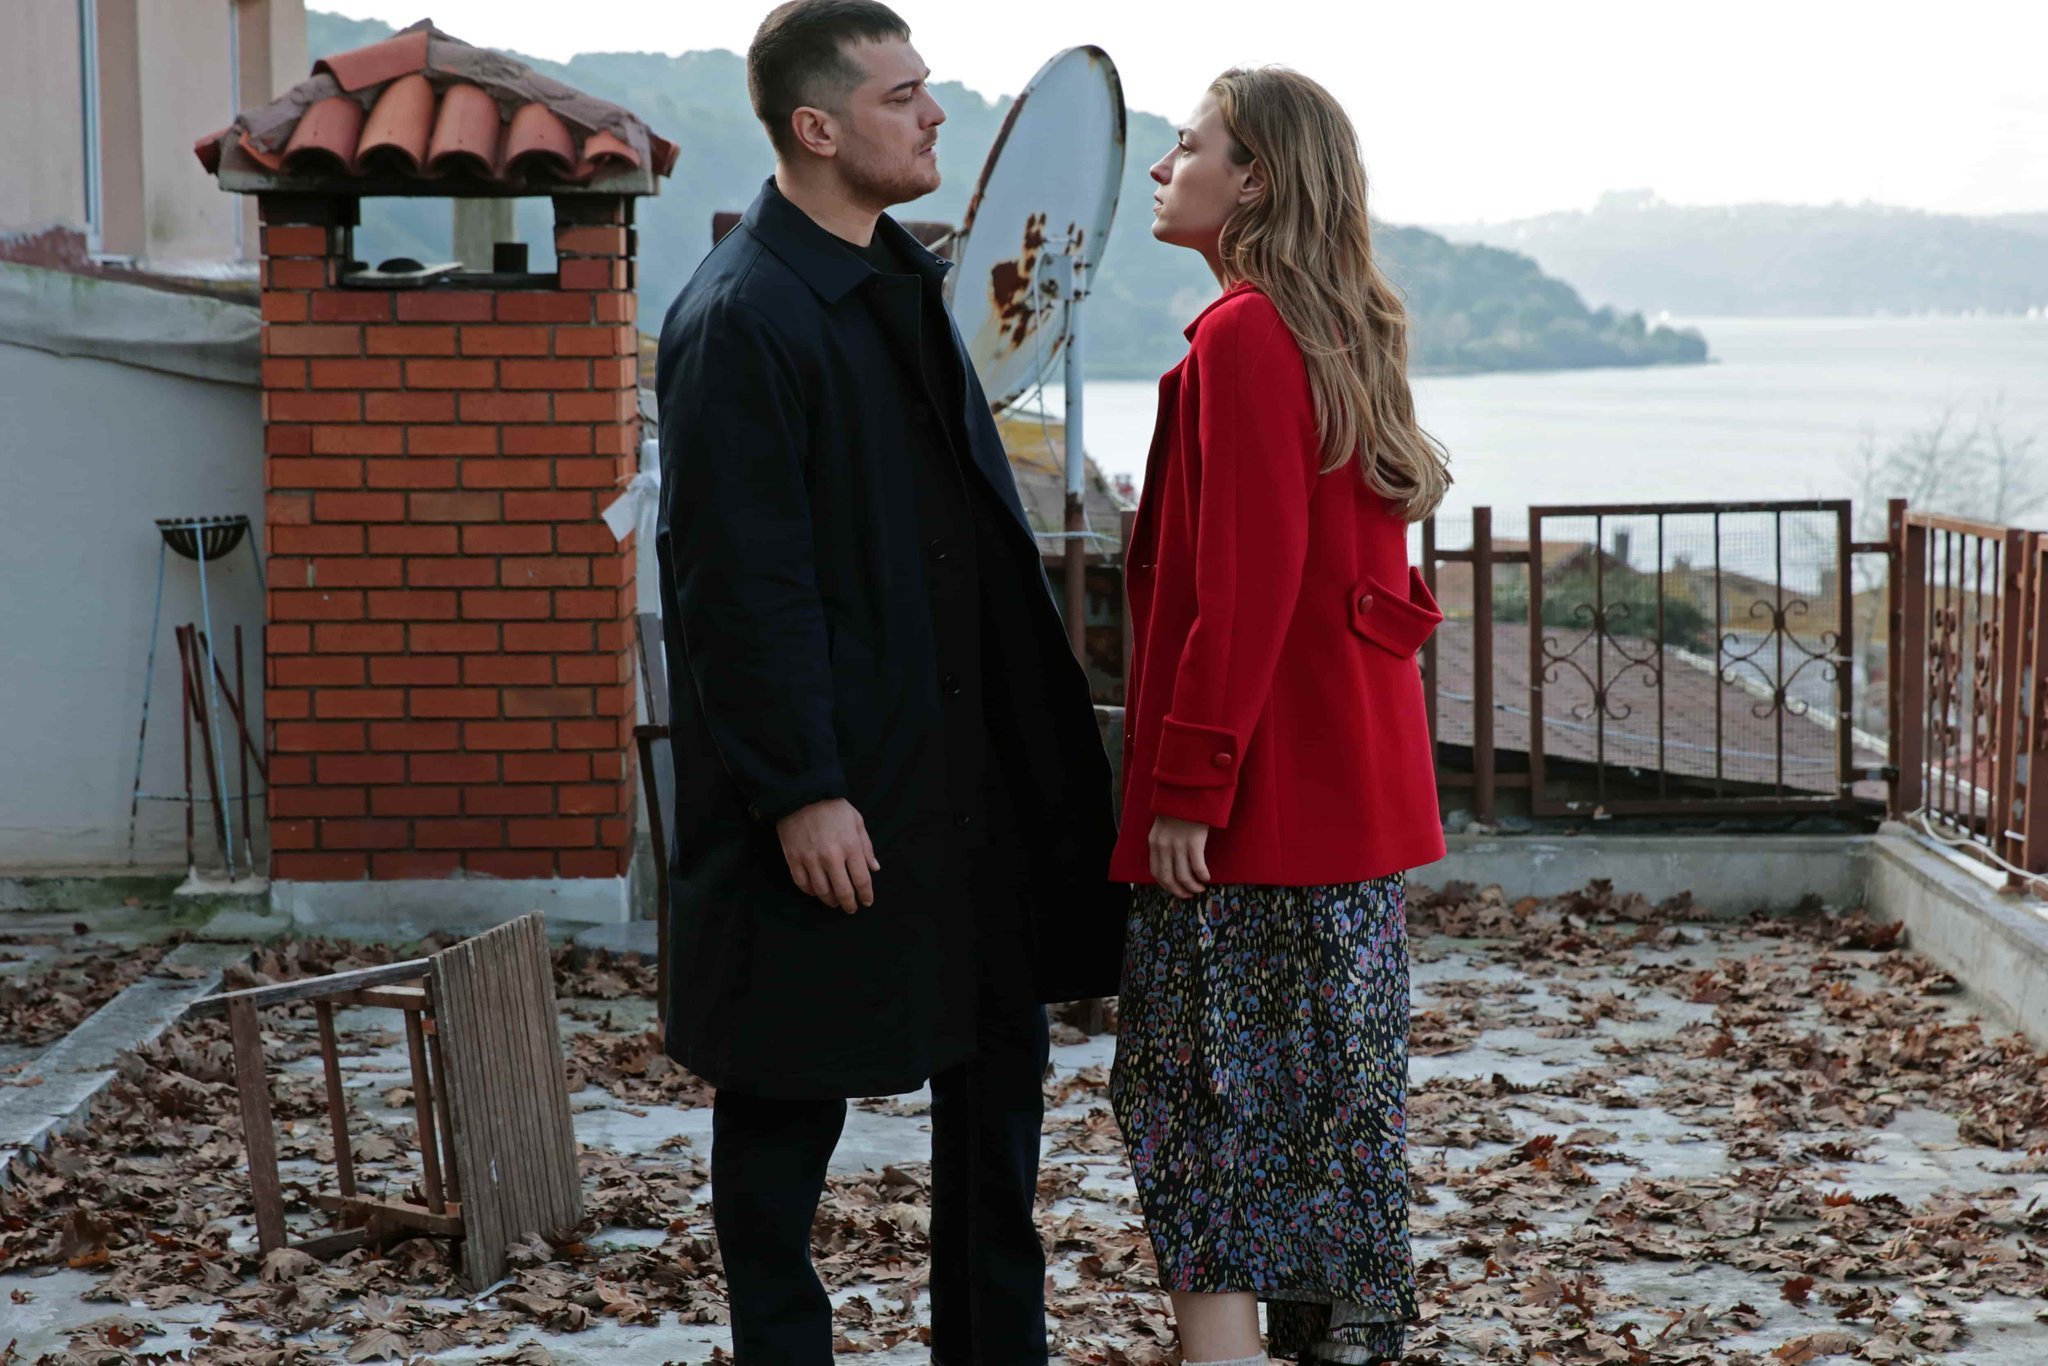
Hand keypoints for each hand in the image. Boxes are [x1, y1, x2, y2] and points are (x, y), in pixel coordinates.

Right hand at [776, 799, 879, 913]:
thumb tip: (875, 868)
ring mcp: (810, 859)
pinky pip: (802, 884)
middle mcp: (831, 857)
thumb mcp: (856, 821)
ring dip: (830, 901)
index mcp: (850, 846)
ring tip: (834, 902)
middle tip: (851, 908)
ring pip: (822, 891)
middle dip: (849, 904)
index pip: (862, 880)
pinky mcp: (793, 859)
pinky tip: (816, 892)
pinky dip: (810, 892)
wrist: (801, 794)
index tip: (866, 902)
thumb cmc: (833, 807)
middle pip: (842, 891)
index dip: (866, 895)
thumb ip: (866, 846)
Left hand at [1148, 815, 1210, 899]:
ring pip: (1183, 876)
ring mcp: (1178, 845)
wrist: (1188, 790)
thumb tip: (1171, 860)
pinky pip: (1197, 867)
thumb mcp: (1163, 825)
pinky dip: (1202, 876)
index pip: (1156, 871)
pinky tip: (1207, 878)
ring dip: (1192, 887)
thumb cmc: (1178, 807)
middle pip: (1168, 878)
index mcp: (1154, 842)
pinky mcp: (1194, 842)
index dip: (1165, 885)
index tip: (1175, 889)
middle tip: (1188, 895)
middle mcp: (1164, 846)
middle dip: (1178, 891)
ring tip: (1199, 889)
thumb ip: (1163, 841)